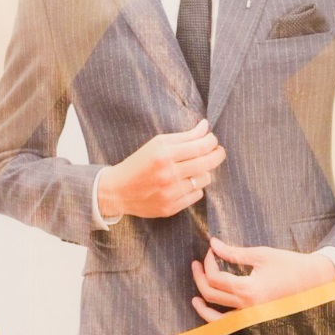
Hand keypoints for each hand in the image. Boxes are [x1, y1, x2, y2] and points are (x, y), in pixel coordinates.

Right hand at [96, 121, 225, 220]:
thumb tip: (205, 127)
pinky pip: (197, 195)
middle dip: (217, 155)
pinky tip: (183, 183)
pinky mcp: (171, 208)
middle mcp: (169, 174)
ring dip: (203, 172)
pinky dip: (194, 188)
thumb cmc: (138, 163)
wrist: (117, 191)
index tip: (212, 139)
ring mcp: (170, 193)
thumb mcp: (157, 144)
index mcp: (164, 155)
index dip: (212, 141)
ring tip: (193, 169)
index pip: (201, 146)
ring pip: (205, 179)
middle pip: (207, 163)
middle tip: (217, 151)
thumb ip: (184, 136)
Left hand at [191, 237, 334, 320]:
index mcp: (249, 290)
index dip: (208, 262)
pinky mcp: (255, 320)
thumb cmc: (290, 265)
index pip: (215, 278)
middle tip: (197, 264)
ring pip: (216, 317)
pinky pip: (230, 325)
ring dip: (203, 305)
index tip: (211, 250)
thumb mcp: (261, 255)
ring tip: (194, 296)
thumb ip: (233, 252)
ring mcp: (251, 317)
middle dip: (200, 277)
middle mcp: (248, 307)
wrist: (315, 280)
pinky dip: (216, 320)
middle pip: (211, 294)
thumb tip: (213, 244)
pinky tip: (210, 311)